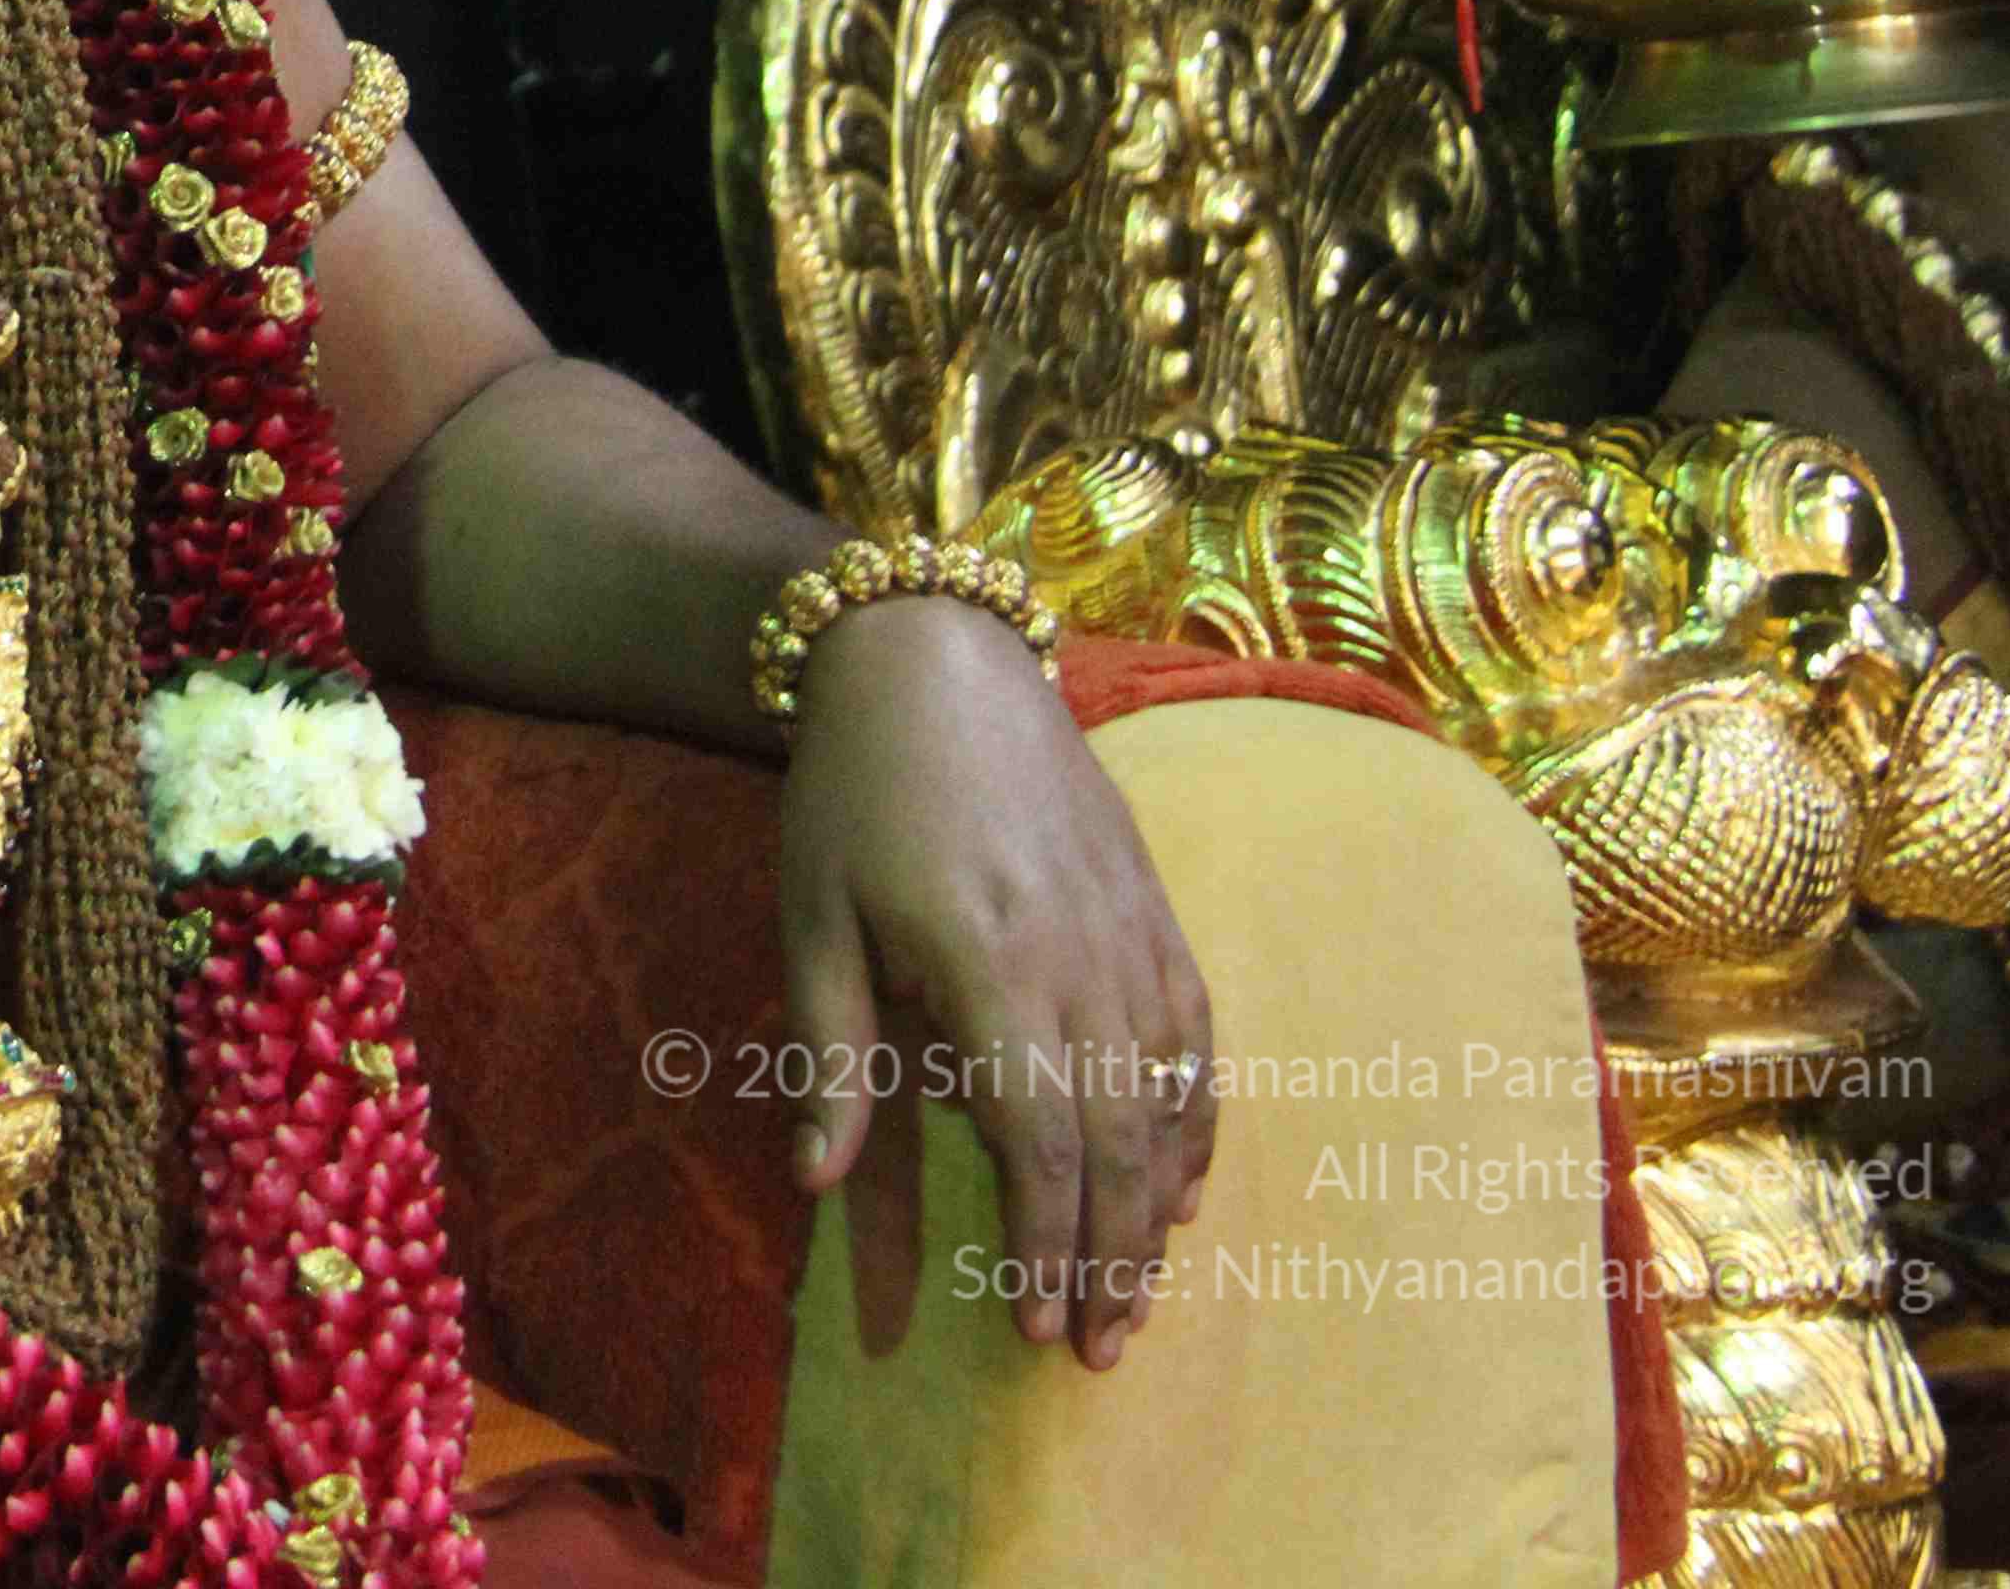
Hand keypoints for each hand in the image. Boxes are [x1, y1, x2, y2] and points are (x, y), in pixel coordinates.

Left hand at [774, 596, 1213, 1369]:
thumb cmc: (853, 793)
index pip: (1040, 1141)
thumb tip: (816, 1182)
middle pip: (1115, 1141)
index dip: (1043, 1243)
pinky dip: (1195, 1120)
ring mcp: (1133, 932)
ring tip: (1137, 1295)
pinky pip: (1194, 1037)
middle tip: (1095, 1349)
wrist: (936, 662)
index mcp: (992, 967)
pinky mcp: (1156, 910)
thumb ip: (829, 1053)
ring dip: (1156, 1207)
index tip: (1031, 1323)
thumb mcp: (814, 919)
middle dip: (1108, 1257)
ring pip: (1166, 1100)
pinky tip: (1181, 1184)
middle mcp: (1082, 959)